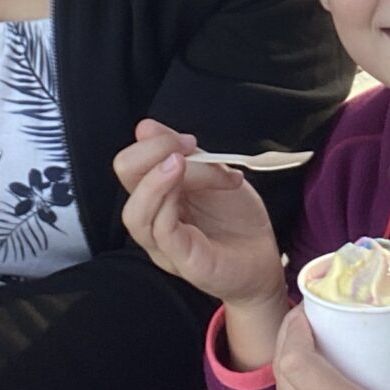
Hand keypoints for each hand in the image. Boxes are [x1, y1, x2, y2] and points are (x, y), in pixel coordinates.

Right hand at [114, 120, 286, 313]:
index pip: (132, 164)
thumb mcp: (215, 176)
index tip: (189, 140)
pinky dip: (167, 206)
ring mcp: (165, 245)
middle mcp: (154, 219)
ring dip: (156, 180)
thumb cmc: (237, 220)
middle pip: (126, 180)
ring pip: (136, 213)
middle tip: (188, 147)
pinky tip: (183, 191)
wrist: (263, 259)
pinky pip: (162, 234)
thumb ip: (186, 155)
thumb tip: (145, 128)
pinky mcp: (185, 262)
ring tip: (180, 162)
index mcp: (158, 196)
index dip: (154, 143)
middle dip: (153, 151)